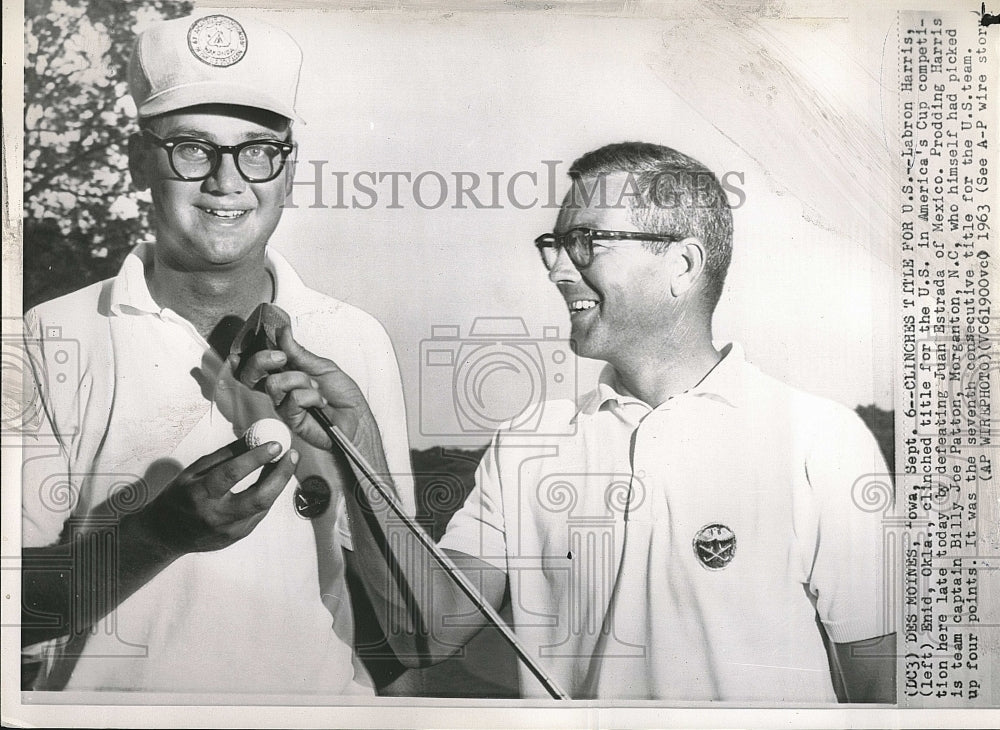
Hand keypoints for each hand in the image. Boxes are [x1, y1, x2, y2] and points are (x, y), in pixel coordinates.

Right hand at [140, 438, 297, 554]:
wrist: (165, 535)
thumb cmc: (179, 496)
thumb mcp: (194, 471)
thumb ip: (225, 455)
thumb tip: (254, 435)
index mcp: (199, 494)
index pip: (231, 474)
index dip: (256, 458)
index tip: (275, 444)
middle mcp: (215, 516)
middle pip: (258, 497)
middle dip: (281, 475)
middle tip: (292, 455)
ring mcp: (229, 531)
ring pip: (263, 506)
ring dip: (278, 483)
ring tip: (286, 463)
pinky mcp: (237, 537)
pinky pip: (259, 513)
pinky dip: (268, 495)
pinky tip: (272, 481)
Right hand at [233, 327, 378, 451]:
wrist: (356, 417)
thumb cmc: (341, 395)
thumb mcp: (322, 366)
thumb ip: (299, 353)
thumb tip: (283, 333)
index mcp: (285, 375)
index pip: (257, 364)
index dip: (255, 352)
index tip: (273, 340)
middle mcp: (280, 390)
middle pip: (249, 375)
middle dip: (262, 360)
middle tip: (283, 358)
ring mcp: (283, 405)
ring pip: (273, 384)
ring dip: (300, 380)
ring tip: (316, 388)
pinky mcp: (291, 419)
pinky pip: (293, 399)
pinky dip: (311, 396)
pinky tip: (320, 402)